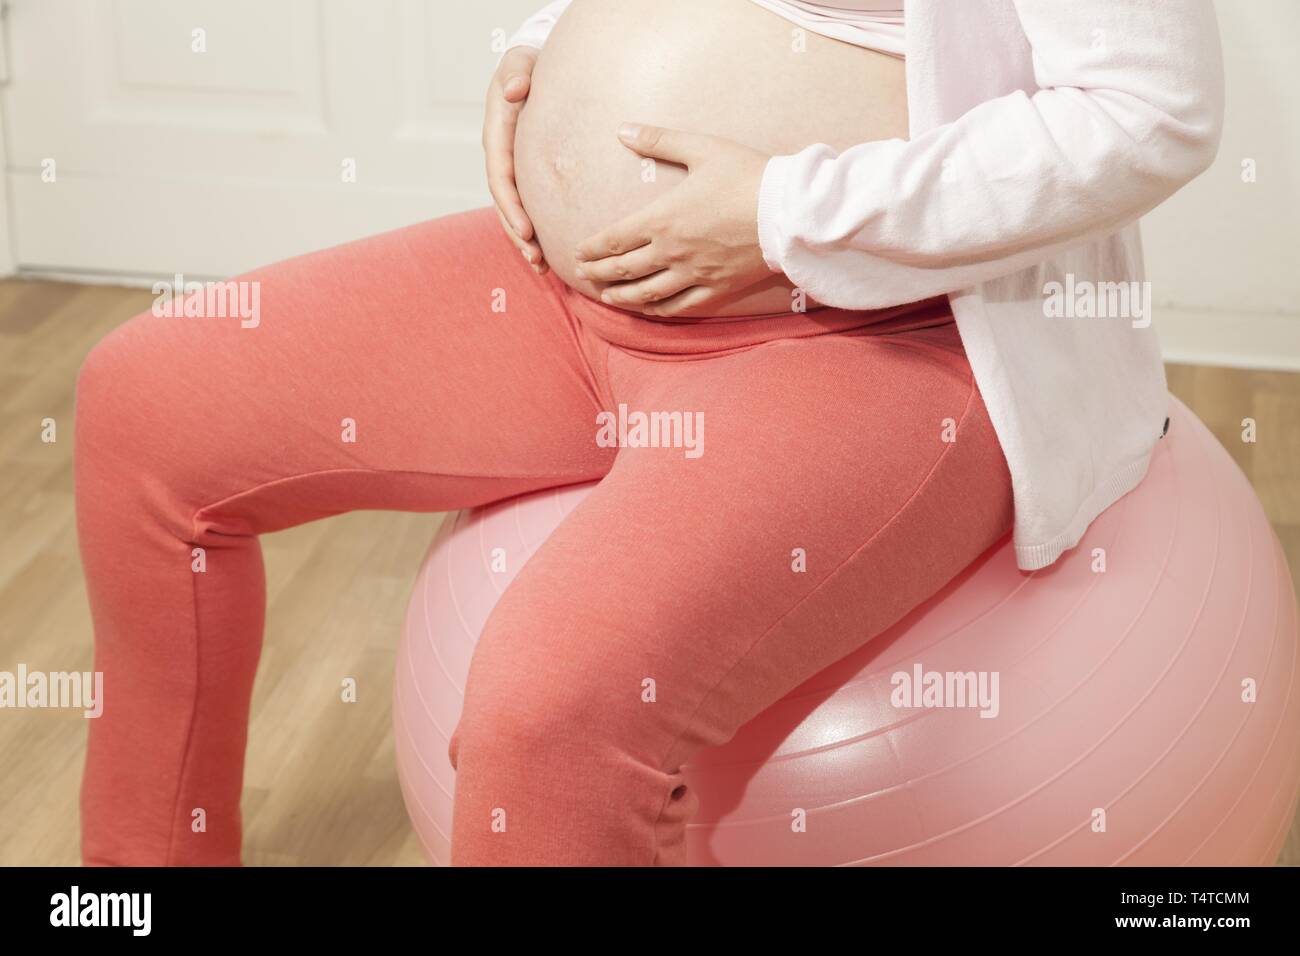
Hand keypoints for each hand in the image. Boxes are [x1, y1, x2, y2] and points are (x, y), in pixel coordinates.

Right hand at [483, 47, 545, 273]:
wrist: (531, 68)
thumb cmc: (527, 64)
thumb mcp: (520, 62)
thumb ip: (517, 74)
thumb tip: (515, 91)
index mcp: (497, 135)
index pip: (501, 177)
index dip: (511, 206)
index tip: (526, 230)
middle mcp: (501, 156)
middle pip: (505, 203)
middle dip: (518, 233)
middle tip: (536, 258)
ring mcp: (512, 168)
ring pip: (513, 211)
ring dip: (525, 240)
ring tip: (541, 267)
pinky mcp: (525, 175)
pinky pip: (528, 206)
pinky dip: (535, 231)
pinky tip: (549, 254)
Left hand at [574, 125, 774, 316]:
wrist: (787, 210)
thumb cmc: (745, 175)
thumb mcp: (701, 148)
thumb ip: (659, 140)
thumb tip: (622, 129)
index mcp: (661, 219)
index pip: (613, 240)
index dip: (592, 249)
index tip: (578, 252)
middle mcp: (671, 252)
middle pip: (623, 270)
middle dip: (598, 273)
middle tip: (583, 275)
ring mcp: (693, 274)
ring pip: (647, 293)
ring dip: (622, 296)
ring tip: (608, 296)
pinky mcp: (716, 288)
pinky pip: (681, 306)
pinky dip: (659, 309)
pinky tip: (649, 309)